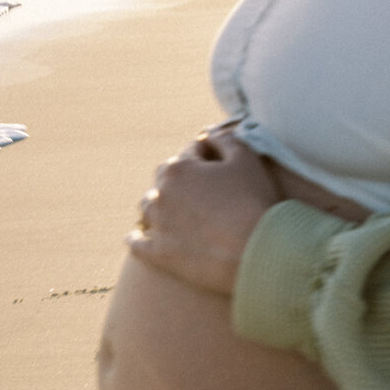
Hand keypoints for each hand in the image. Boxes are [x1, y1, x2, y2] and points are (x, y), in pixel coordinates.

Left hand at [127, 128, 278, 295]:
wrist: (254, 251)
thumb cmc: (252, 202)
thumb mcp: (245, 159)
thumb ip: (225, 140)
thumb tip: (209, 135)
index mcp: (178, 168)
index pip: (191, 154)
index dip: (207, 158)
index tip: (219, 168)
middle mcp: (161, 193)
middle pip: (165, 179)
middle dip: (179, 180)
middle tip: (198, 190)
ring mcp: (157, 225)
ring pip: (148, 208)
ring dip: (157, 205)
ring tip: (169, 211)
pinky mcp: (158, 254)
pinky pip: (137, 244)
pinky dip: (136, 239)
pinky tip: (135, 238)